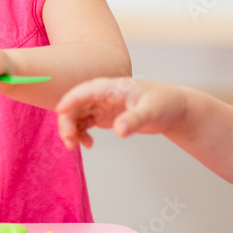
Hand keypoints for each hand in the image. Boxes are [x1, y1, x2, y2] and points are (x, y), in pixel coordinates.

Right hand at [55, 78, 187, 148]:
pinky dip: (80, 133)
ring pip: (77, 114)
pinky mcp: (102, 115)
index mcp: (112, 87)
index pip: (85, 90)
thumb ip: (134, 120)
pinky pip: (83, 123)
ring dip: (71, 128)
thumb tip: (119, 131)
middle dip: (67, 121)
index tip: (59, 111)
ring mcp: (101, 104)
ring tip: (74, 146)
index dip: (71, 99)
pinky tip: (88, 144)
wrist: (172, 108)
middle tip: (69, 141)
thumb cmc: (163, 103)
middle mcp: (102, 94)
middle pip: (76, 104)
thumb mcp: (150, 111)